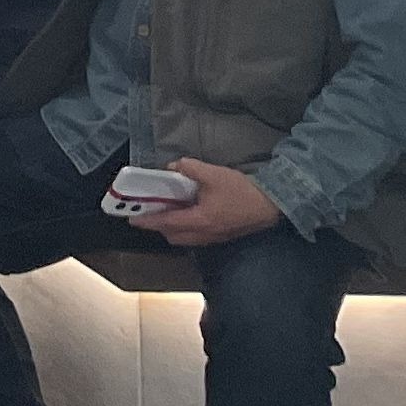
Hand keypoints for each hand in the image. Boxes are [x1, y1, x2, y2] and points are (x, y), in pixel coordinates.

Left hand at [136, 160, 282, 246]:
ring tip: (167, 210)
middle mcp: (206, 234)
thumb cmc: (241, 191)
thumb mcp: (212, 174)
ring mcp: (216, 238)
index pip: (167, 223)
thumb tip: (173, 167)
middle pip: (174, 236)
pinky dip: (187, 228)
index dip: (148, 221)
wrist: (272, 204)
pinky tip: (189, 212)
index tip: (132, 220)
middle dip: (159, 227)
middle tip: (150, 211)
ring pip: (187, 239)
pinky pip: (198, 236)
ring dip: (174, 228)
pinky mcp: (224, 236)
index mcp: (200, 221)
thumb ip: (189, 168)